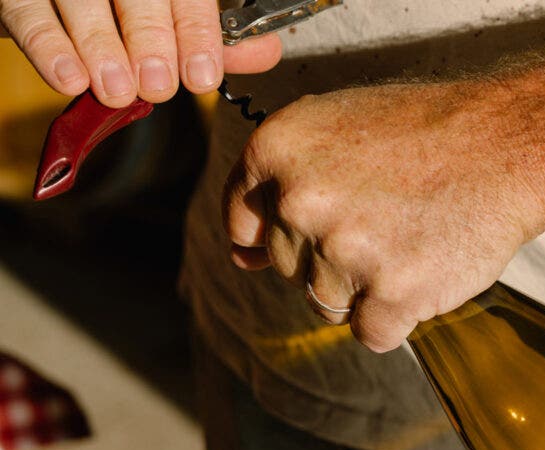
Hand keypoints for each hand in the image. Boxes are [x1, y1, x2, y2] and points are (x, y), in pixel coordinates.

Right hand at [0, 0, 281, 106]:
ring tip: (116, 90)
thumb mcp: (167, 11)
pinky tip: (69, 80)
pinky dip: (48, 45)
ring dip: (99, 45)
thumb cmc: (119, 8)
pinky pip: (25, 9)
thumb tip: (263, 51)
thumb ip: (209, 31)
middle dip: (149, 39)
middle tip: (157, 86)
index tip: (201, 77)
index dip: (195, 31)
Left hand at [223, 83, 544, 352]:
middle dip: (334, 258)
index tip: (323, 227)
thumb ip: (283, 181)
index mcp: (276, 150)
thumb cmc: (430, 132)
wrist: (509, 146)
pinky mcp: (392, 296)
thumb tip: (243, 258)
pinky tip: (427, 272)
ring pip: (329, 306)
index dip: (286, 232)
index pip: (243, 224)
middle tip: (390, 221)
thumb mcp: (338, 126)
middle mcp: (299, 202)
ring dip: (369, 289)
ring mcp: (344, 253)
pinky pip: (373, 334)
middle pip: (291, 270)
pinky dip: (400, 317)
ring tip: (413, 241)